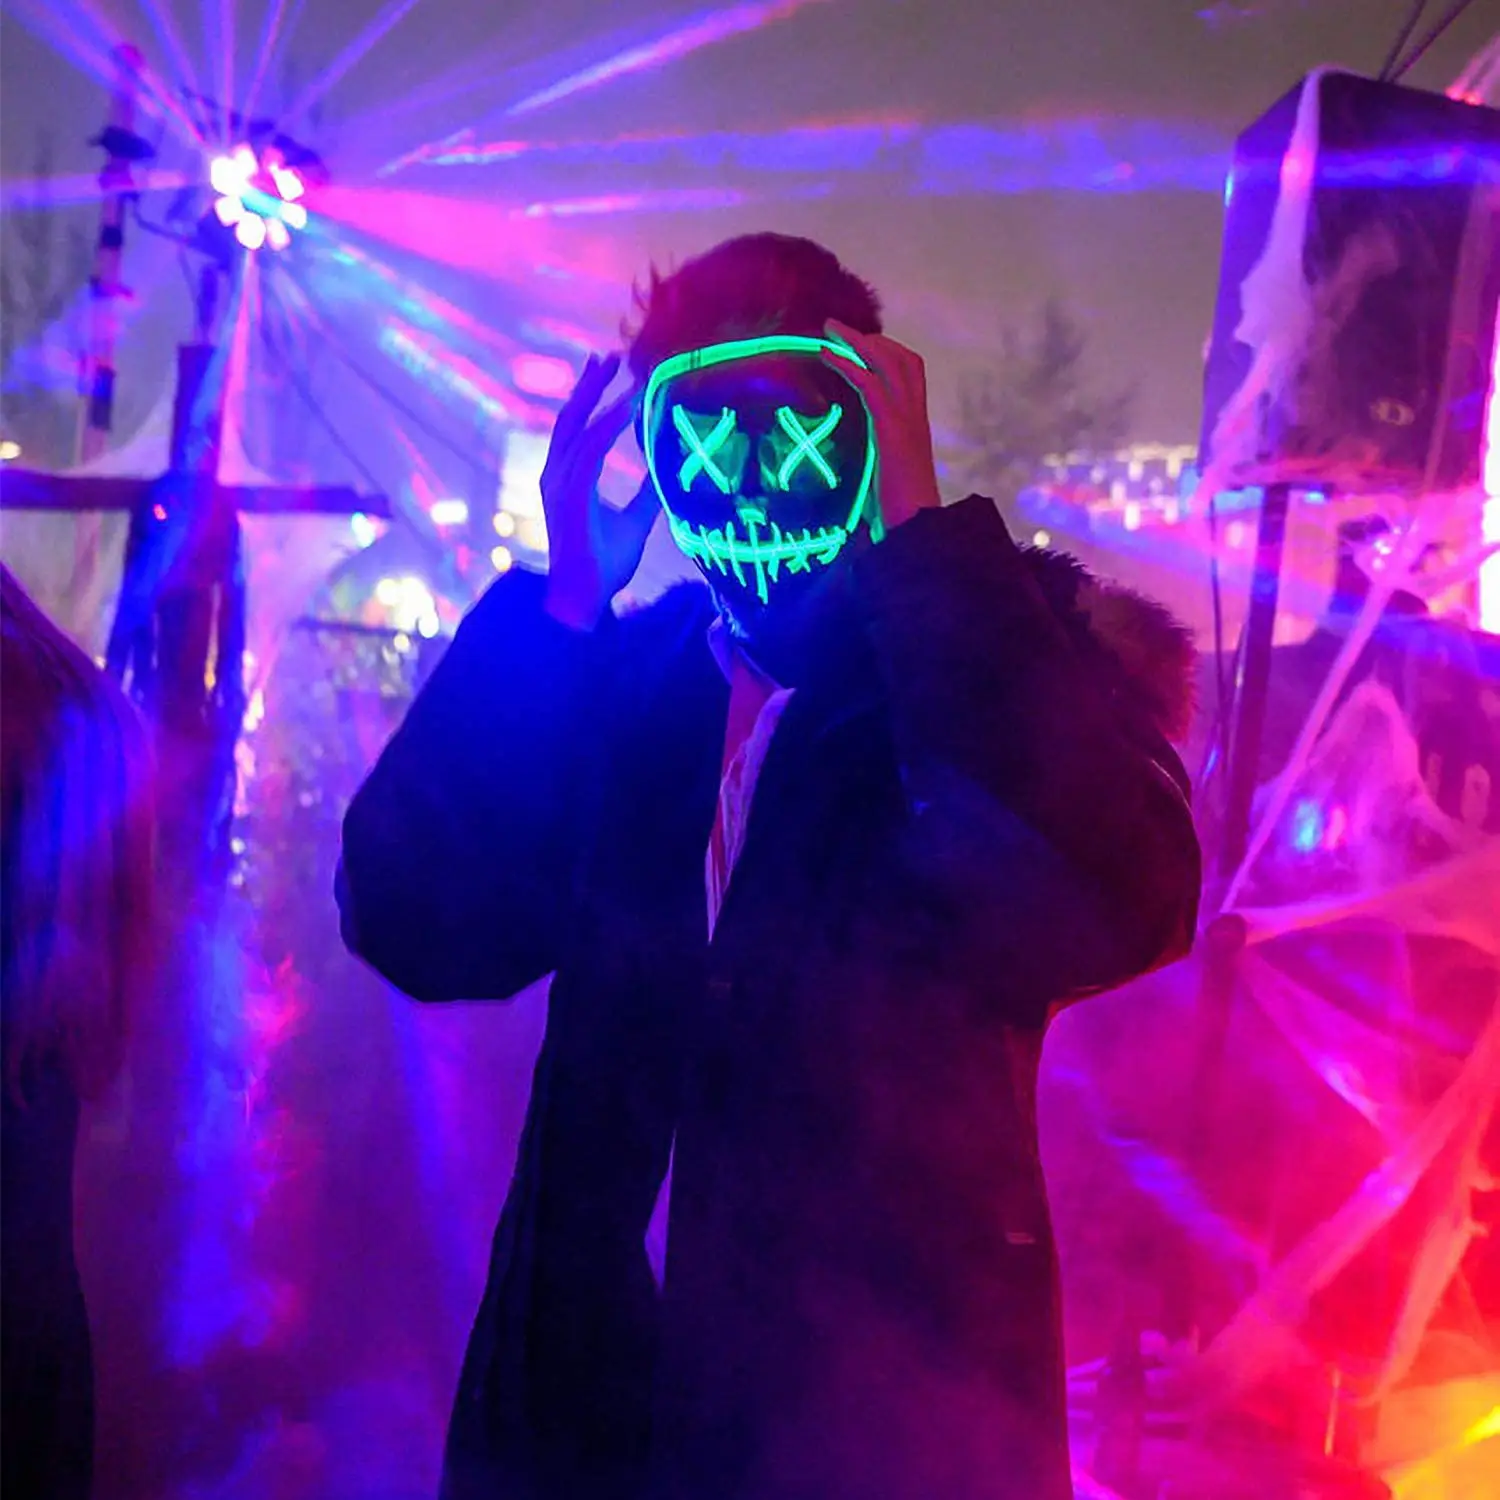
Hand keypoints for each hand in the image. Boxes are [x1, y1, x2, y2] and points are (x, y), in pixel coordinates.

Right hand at [541, 353, 658, 630]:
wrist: (585, 600)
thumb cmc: (604, 564)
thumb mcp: (635, 522)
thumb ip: (646, 496)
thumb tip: (663, 475)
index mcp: (567, 479)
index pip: (577, 429)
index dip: (592, 399)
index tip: (611, 374)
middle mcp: (556, 477)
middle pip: (570, 418)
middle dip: (590, 385)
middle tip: (611, 355)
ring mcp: (559, 486)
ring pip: (579, 429)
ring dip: (601, 398)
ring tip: (624, 373)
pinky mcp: (571, 497)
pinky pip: (590, 452)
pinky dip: (609, 426)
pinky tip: (628, 407)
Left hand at [822, 320, 941, 532]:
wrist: (917, 524)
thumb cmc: (903, 512)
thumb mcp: (888, 477)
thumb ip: (879, 462)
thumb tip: (859, 473)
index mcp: (916, 425)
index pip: (911, 374)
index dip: (888, 355)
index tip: (863, 346)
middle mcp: (915, 415)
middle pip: (903, 359)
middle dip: (873, 340)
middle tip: (841, 330)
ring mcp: (906, 417)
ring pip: (887, 363)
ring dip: (857, 342)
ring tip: (831, 331)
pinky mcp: (891, 426)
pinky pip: (868, 382)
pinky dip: (847, 364)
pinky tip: (827, 355)